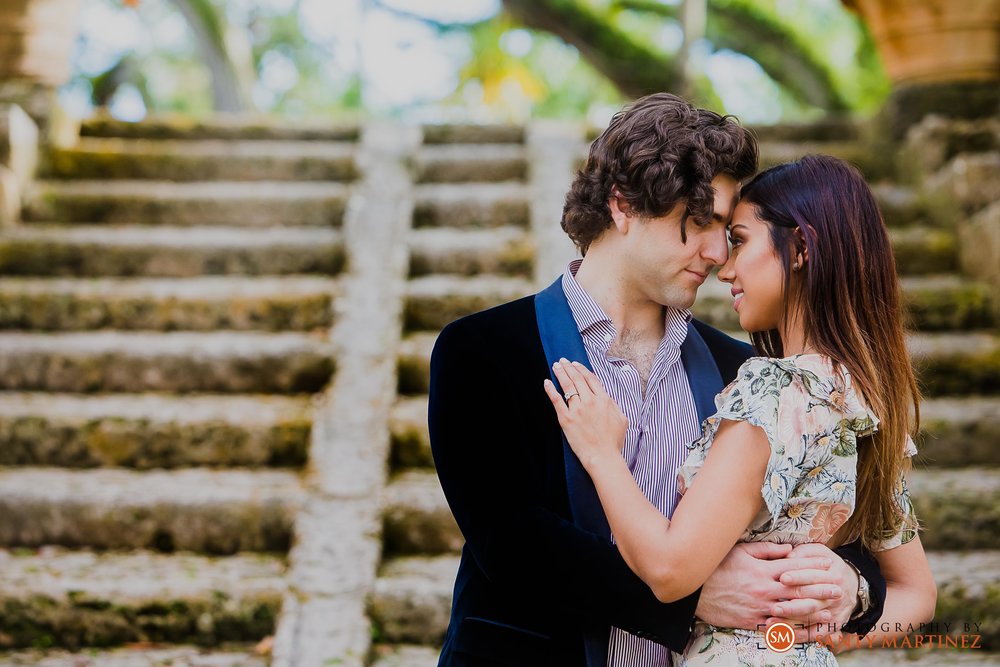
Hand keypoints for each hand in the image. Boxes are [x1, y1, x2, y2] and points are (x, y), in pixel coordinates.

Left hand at [542, 359, 626, 468]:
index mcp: (604, 400)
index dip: (582, 369)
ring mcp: (577, 410)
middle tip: (562, 361)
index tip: (575, 364)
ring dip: (560, 373)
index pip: (591, 379)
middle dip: (569, 367)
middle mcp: (590, 401)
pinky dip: (550, 389)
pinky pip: (556, 400)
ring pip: (567, 386)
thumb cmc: (613, 442)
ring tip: (556, 366)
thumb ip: (614, 405)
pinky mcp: (566, 419)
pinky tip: (546, 382)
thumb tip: (607, 397)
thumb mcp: (621, 419)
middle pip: (577, 379)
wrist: (603, 457)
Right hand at [697, 542, 837, 634]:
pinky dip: (794, 629)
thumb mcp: (741, 551)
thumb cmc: (717, 567)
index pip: (795, 568)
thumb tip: (789, 549)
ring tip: (830, 611)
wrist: (695, 590)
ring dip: (813, 612)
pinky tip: (805, 630)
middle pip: (800, 590)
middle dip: (821, 589)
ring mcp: (760, 607)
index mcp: (764, 570)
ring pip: (793, 611)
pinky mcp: (752, 621)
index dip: (814, 566)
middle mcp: (766, 590)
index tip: (828, 565)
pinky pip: (777, 627)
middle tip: (838, 589)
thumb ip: (767, 550)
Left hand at [766, 543, 858, 642]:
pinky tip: (782, 635)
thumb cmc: (827, 566)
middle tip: (774, 607)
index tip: (782, 578)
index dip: (798, 577)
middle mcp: (834, 596)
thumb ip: (803, 553)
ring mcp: (833, 613)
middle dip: (792, 606)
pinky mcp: (831, 626)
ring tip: (770, 622)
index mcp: (832, 575)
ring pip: (810, 620)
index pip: (813, 576)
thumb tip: (787, 556)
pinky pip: (814, 634)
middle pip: (812, 602)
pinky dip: (798, 636)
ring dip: (790, 623)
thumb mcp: (819, 552)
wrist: (853, 585)